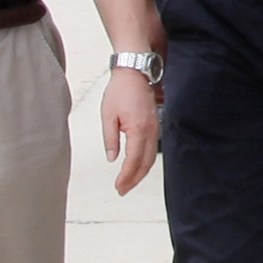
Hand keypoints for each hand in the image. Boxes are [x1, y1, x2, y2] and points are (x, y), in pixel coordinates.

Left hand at [101, 67, 160, 193]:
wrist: (134, 72)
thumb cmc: (120, 90)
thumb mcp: (108, 115)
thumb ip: (110, 139)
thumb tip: (112, 157)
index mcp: (137, 128)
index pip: (133, 160)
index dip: (126, 176)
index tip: (119, 186)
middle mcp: (150, 130)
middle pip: (145, 163)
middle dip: (134, 179)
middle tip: (122, 190)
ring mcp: (155, 127)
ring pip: (151, 158)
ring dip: (141, 173)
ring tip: (129, 182)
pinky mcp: (155, 125)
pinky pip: (153, 149)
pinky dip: (146, 162)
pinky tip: (138, 166)